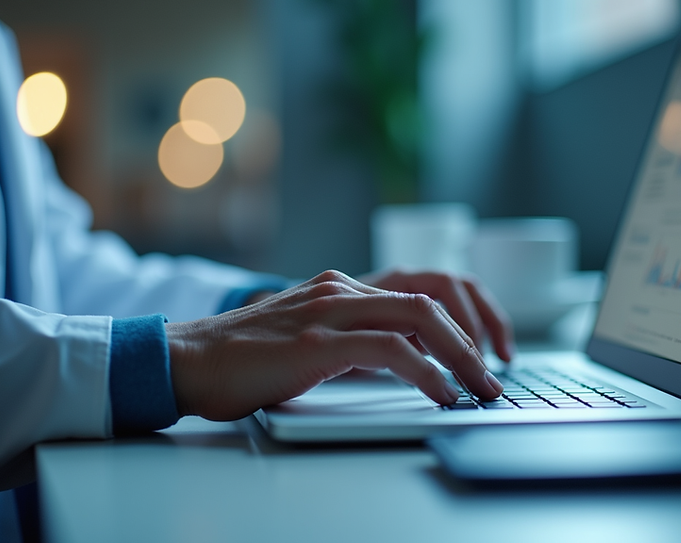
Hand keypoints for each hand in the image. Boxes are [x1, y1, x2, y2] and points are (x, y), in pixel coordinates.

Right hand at [166, 270, 503, 420]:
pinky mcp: (318, 342)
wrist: (186, 360)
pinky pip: (392, 349)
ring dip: (461, 355)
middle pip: (430, 300)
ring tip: (480, 388)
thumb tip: (397, 365)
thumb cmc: (242, 359)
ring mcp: (329, 311)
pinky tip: (442, 393)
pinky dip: (427, 371)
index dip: (460, 323)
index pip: (418, 293)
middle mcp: (339, 289)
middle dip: (473, 338)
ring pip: (420, 316)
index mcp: (338, 287)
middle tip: (493, 376)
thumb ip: (346, 340)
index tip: (480, 357)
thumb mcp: (306, 340)